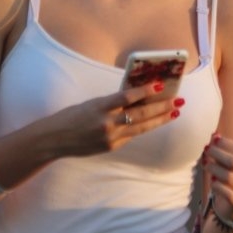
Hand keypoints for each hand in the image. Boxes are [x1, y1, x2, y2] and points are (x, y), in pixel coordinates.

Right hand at [48, 80, 182, 156]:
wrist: (55, 139)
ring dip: (160, 119)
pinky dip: (143, 127)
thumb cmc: (72, 116)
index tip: (160, 85)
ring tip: (174, 112)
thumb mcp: (91, 103)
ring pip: (142, 127)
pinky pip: (131, 135)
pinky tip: (155, 122)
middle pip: (140, 114)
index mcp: (99, 107)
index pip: (127, 96)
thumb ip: (112, 102)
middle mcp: (106, 123)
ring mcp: (110, 137)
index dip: (145, 91)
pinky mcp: (111, 147)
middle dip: (161, 107)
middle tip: (178, 101)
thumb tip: (137, 96)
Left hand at [202, 133, 232, 222]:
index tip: (214, 139)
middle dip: (218, 154)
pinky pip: (228, 193)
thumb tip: (214, 134)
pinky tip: (212, 182)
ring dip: (215, 169)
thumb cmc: (228, 179)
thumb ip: (221, 150)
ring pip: (230, 177)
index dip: (227, 143)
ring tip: (206, 165)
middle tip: (206, 150)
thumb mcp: (225, 163)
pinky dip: (217, 186)